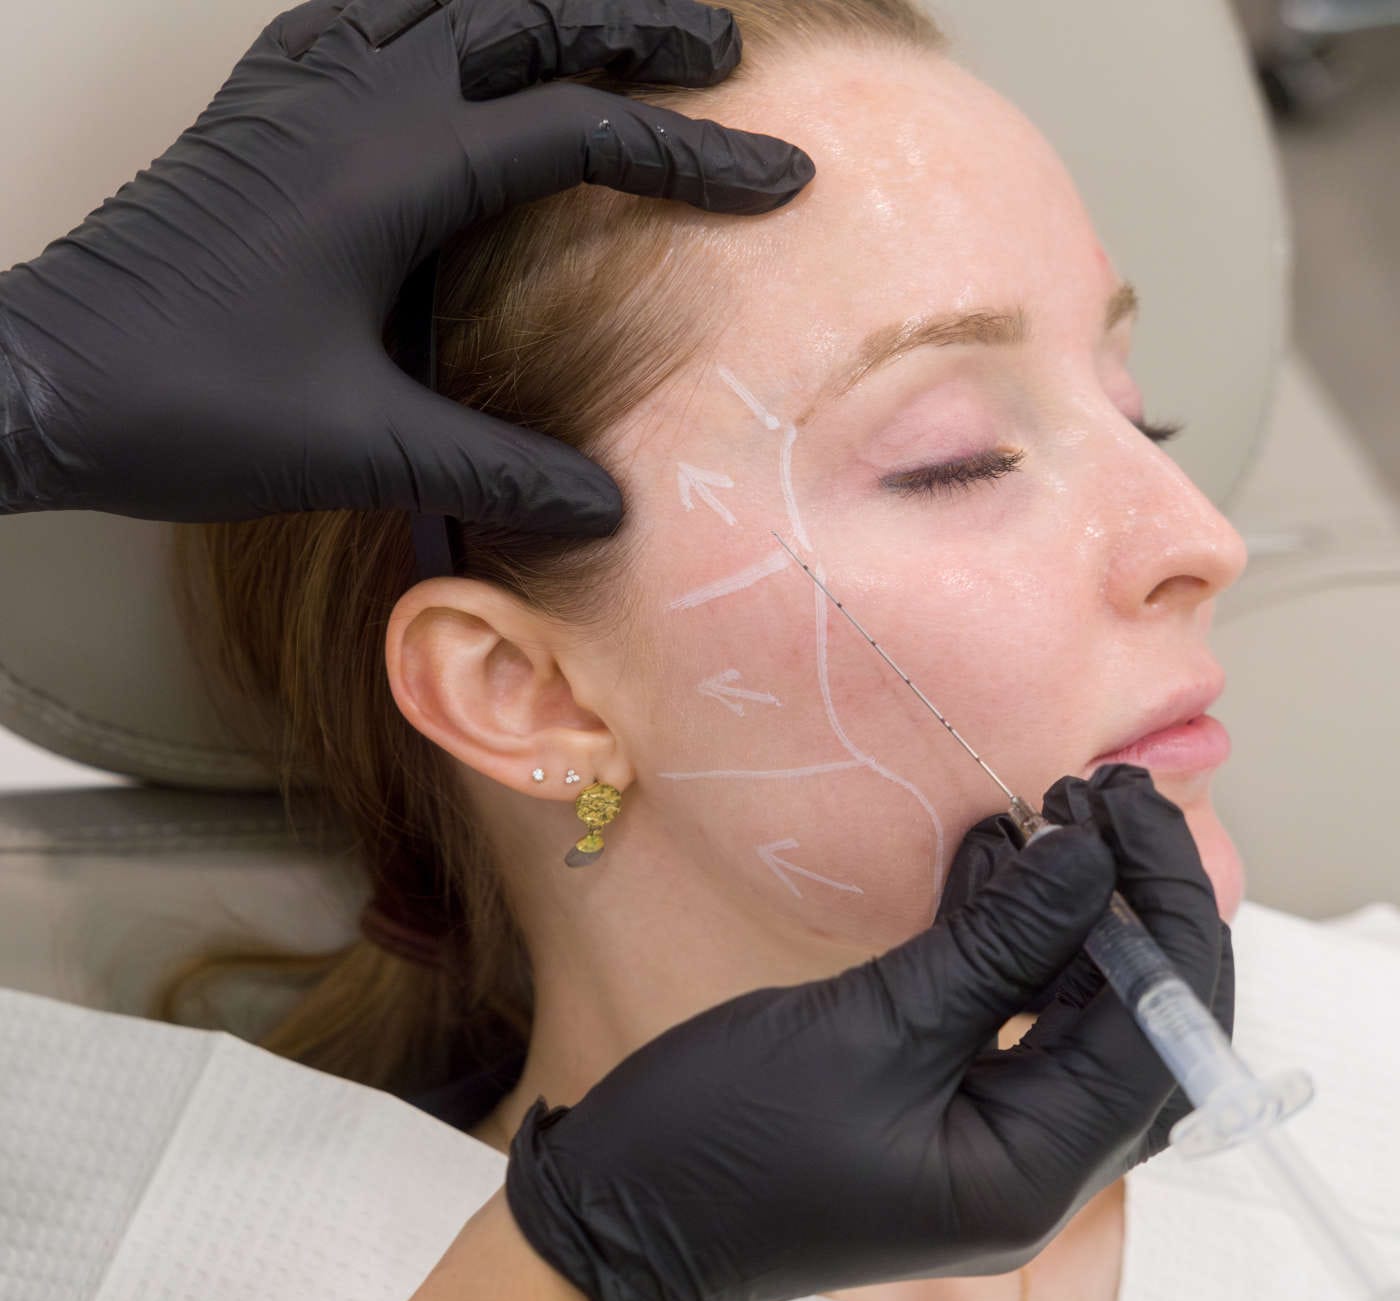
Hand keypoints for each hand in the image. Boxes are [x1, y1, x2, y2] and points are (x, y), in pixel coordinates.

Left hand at [0, 0, 812, 524]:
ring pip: (444, 1)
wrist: (44, 378)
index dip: (691, 155)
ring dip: (541, 6)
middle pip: (524, 21)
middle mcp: (350, 104)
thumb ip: (499, 467)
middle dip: (637, 28)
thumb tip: (609, 508)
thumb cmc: (193, 406)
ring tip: (611, 22)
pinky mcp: (257, 113)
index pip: (580, 133)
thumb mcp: (367, 446)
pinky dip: (434, 13)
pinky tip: (447, 35)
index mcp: (393, 170)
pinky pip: (363, 20)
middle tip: (722, 43)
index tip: (778, 174)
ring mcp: (296, 95)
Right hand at [502, 765, 1233, 1300]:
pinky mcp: (939, 1094)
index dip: (1159, 915)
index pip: (1156, 1039)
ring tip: (1061, 808)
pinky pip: (1003, 1007)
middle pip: (1130, 1021)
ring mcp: (986, 1128)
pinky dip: (1006, 933)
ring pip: (1070, 1007)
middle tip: (1108, 796)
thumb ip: (994, 947)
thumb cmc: (734, 1135)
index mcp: (1033, 1173)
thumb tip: (1086, 859)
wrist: (622, 1205)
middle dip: (1131, 905)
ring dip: (1070, 909)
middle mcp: (1032, 1160)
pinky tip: (995, 856)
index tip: (1127, 812)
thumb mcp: (873, 1027)